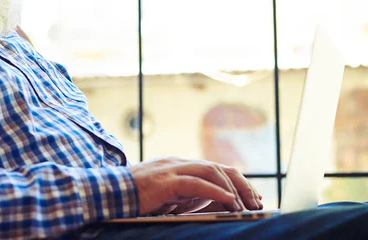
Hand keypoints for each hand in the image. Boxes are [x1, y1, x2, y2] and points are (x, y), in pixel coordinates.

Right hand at [128, 157, 263, 215]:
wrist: (111, 193)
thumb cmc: (137, 197)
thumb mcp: (169, 196)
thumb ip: (189, 195)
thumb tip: (217, 203)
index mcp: (180, 165)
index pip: (215, 168)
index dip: (236, 180)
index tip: (252, 196)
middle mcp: (178, 163)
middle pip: (218, 167)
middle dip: (241, 184)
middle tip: (256, 202)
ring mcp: (172, 169)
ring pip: (210, 171)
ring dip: (232, 188)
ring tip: (245, 205)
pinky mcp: (165, 181)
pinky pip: (196, 184)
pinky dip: (215, 192)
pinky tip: (229, 201)